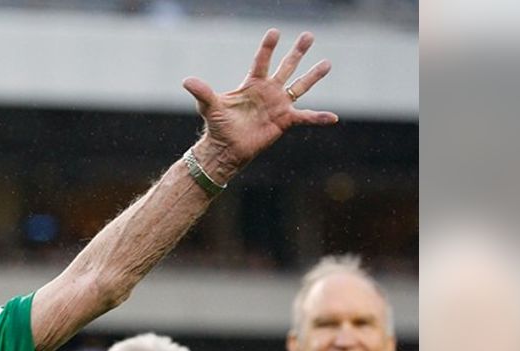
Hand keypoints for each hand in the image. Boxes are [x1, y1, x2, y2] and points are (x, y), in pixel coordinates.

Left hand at [183, 29, 337, 180]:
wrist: (226, 148)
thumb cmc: (217, 126)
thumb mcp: (209, 106)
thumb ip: (202, 92)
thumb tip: (187, 80)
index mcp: (252, 84)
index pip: (262, 61)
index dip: (268, 47)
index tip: (274, 32)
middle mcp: (268, 91)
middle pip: (286, 67)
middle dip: (297, 52)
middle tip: (309, 35)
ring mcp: (278, 105)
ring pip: (300, 86)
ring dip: (313, 76)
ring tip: (328, 63)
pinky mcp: (285, 120)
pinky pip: (306, 117)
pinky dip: (319, 118)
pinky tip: (333, 118)